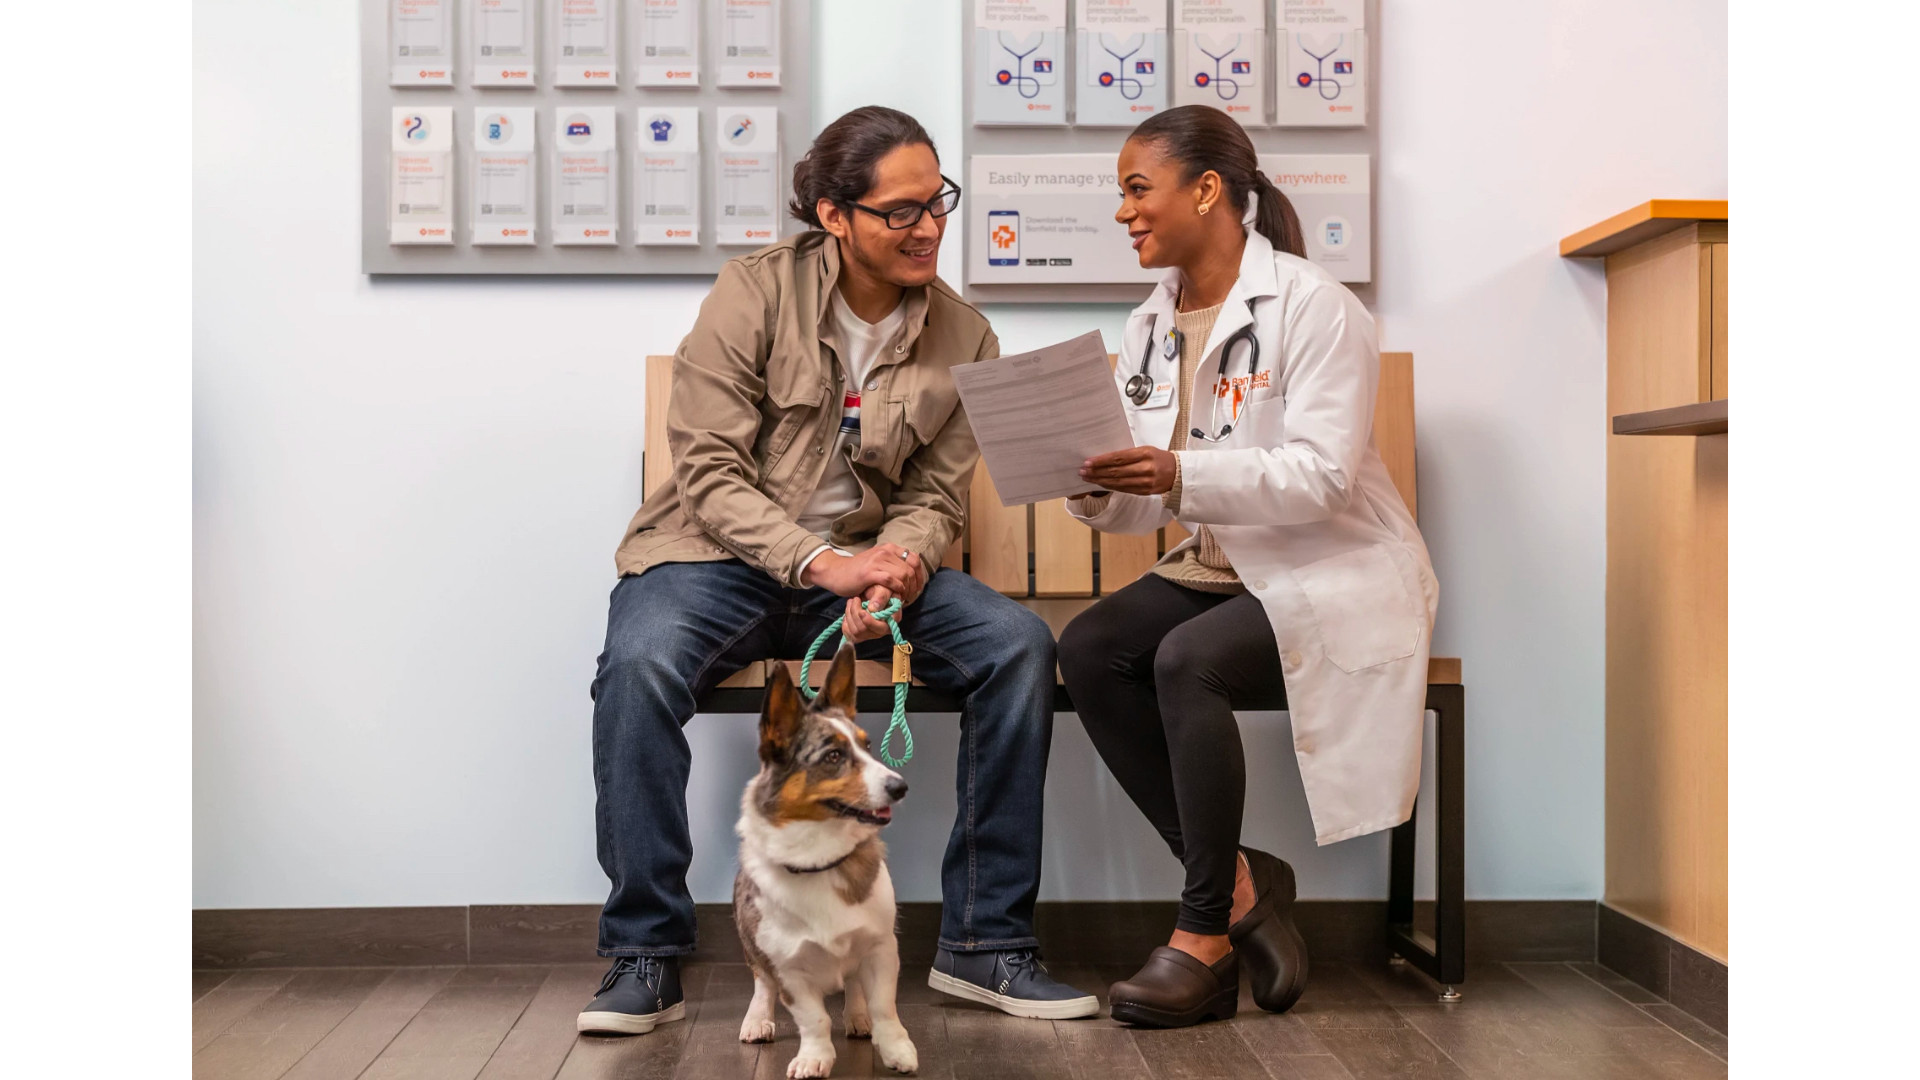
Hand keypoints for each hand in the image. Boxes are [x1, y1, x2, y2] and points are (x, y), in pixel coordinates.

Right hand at [803, 543, 920, 598]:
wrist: (836, 572)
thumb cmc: (858, 572)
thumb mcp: (879, 563)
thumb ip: (894, 565)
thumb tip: (913, 576)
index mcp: (889, 548)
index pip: (914, 559)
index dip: (920, 575)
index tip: (917, 588)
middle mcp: (884, 551)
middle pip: (910, 569)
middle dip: (914, 586)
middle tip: (910, 597)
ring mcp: (876, 561)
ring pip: (902, 574)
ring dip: (906, 590)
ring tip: (903, 598)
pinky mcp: (869, 572)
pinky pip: (890, 580)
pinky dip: (896, 590)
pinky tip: (895, 596)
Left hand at [844, 587, 893, 642]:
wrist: (872, 592)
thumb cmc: (880, 588)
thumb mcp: (883, 588)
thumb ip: (881, 596)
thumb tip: (873, 609)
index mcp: (892, 619)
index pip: (881, 628)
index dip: (870, 622)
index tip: (861, 612)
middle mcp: (883, 630)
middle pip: (864, 630)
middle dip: (855, 614)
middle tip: (854, 599)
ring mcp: (872, 634)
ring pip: (855, 633)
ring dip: (849, 616)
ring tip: (851, 602)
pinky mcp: (861, 635)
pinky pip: (849, 635)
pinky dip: (845, 623)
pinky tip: (849, 613)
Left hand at [1079, 446, 1176, 495]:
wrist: (1178, 473)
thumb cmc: (1159, 458)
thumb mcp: (1145, 450)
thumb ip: (1128, 454)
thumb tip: (1104, 458)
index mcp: (1145, 454)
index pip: (1118, 458)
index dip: (1101, 461)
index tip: (1088, 462)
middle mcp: (1146, 469)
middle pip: (1116, 471)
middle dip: (1097, 472)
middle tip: (1083, 471)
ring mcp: (1146, 482)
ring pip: (1118, 483)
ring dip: (1100, 480)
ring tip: (1088, 478)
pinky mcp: (1144, 492)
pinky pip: (1124, 490)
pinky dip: (1110, 487)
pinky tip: (1101, 484)